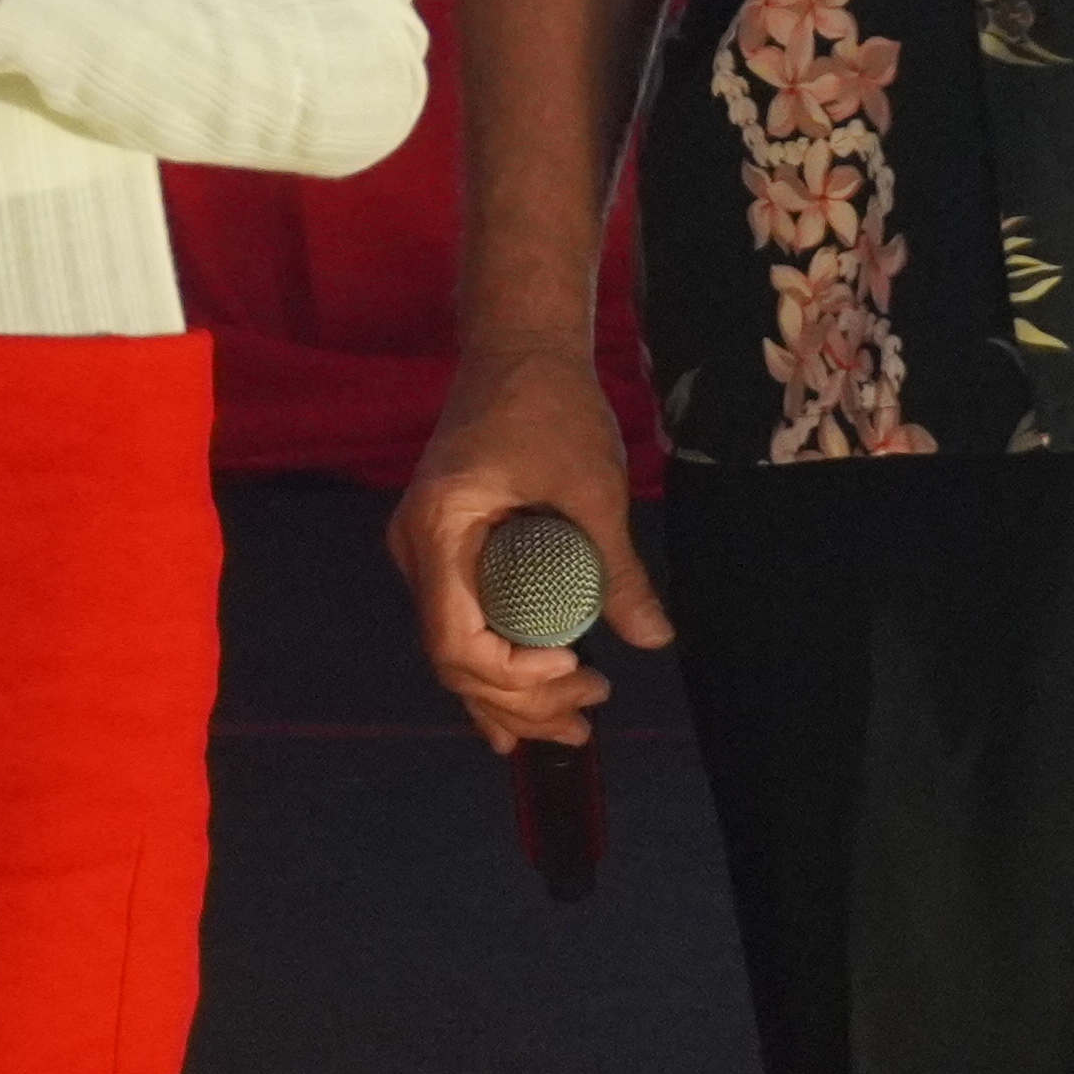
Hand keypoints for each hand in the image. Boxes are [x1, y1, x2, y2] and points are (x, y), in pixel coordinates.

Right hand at [388, 340, 673, 756]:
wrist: (519, 348)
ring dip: (510, 698)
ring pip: (455, 652)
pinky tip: (516, 722)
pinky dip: (491, 675)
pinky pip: (461, 628)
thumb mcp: (592, 487)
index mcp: (438, 530)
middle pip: (453, 659)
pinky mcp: (448, 552)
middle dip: (521, 701)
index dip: (514, 676)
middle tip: (593, 713)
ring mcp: (427, 553)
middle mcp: (417, 550)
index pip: (456, 640)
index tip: (576, 666)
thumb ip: (616, 568)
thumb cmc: (550, 405)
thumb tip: (655, 640)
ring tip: (575, 725)